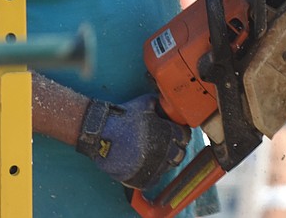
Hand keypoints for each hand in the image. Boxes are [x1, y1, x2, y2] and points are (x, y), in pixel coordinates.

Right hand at [75, 94, 190, 189]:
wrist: (100, 132)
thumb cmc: (123, 117)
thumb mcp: (145, 103)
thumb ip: (160, 105)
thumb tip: (168, 104)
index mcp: (167, 132)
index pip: (185, 137)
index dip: (180, 135)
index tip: (175, 135)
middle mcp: (163, 151)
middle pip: (179, 155)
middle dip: (175, 150)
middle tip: (166, 147)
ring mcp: (152, 166)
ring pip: (168, 168)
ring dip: (163, 162)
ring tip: (153, 156)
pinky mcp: (140, 178)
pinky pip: (154, 181)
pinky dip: (152, 175)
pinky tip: (146, 167)